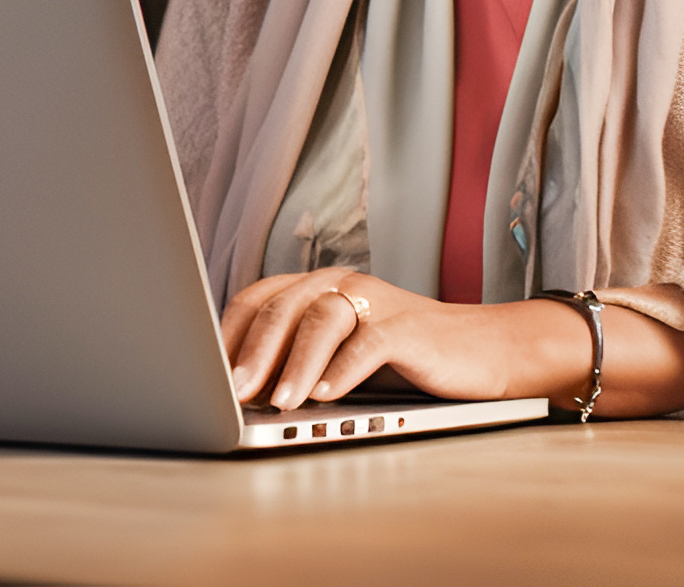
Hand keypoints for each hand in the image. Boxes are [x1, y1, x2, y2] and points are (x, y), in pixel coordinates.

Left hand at [219, 270, 554, 409]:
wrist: (480, 352)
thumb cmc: (399, 359)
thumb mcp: (336, 354)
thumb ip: (292, 359)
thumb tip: (234, 394)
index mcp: (313, 286)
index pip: (254, 301)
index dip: (226, 337)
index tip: (203, 376)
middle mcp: (338, 283)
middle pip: (281, 308)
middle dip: (252, 353)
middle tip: (232, 393)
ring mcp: (374, 301)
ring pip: (320, 320)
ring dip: (295, 363)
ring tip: (278, 401)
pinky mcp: (407, 326)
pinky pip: (368, 342)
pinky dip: (344, 369)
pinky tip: (327, 395)